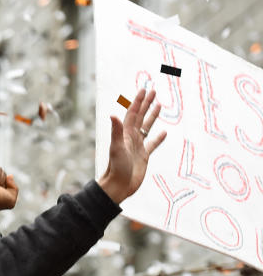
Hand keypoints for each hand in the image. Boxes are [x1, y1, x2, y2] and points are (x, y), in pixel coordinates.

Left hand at [97, 88, 166, 202]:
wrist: (118, 186)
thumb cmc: (116, 167)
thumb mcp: (117, 148)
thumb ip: (116, 131)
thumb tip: (113, 114)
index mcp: (126, 134)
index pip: (133, 113)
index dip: (138, 101)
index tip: (144, 89)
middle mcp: (131, 138)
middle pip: (140, 117)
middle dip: (146, 104)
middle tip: (153, 91)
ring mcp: (137, 147)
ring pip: (147, 127)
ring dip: (152, 116)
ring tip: (159, 105)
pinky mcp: (143, 156)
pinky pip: (152, 144)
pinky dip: (158, 138)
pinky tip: (163, 133)